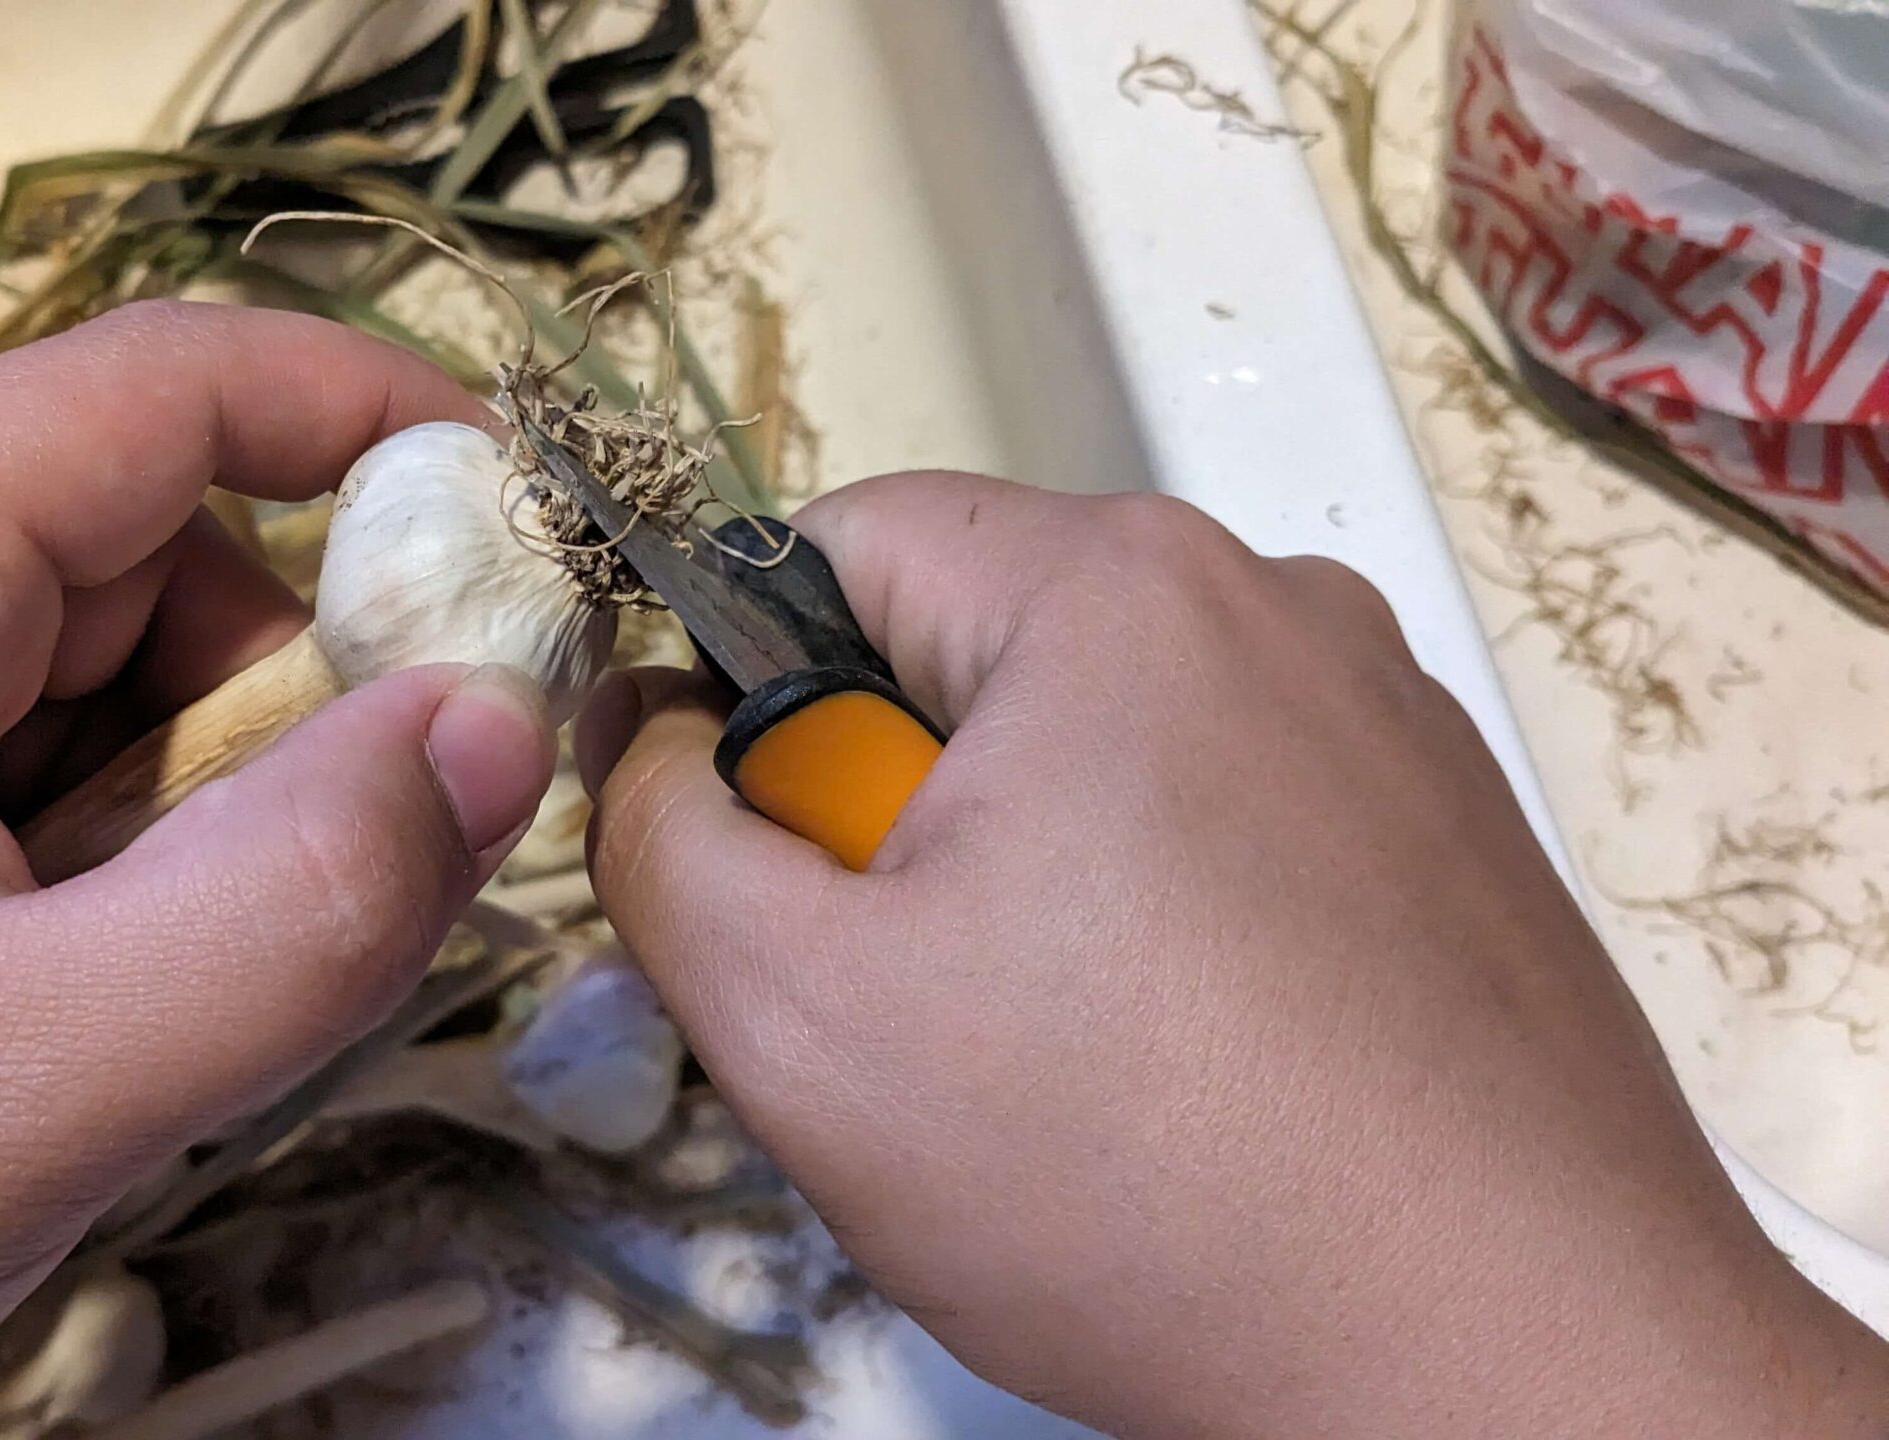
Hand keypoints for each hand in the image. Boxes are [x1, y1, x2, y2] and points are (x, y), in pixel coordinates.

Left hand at [0, 304, 555, 1437]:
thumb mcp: (30, 1087)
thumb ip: (301, 903)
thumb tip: (503, 723)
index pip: (158, 388)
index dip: (370, 417)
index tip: (533, 529)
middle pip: (133, 554)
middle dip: (278, 699)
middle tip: (334, 899)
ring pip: (73, 688)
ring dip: (181, 817)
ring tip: (151, 1015)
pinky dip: (91, 877)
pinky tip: (58, 1027)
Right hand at [581, 473, 1888, 1438]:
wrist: (1516, 1372)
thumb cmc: (1136, 1172)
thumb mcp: (799, 1014)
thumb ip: (657, 837)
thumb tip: (649, 741)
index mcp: (1115, 587)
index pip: (835, 547)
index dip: (735, 690)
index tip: (735, 859)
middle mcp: (1276, 606)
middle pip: (974, 654)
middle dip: (886, 812)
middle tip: (890, 1005)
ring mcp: (1390, 726)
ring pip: (1103, 755)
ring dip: (1021, 880)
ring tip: (1043, 1070)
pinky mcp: (1456, 845)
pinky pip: (1231, 830)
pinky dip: (1162, 928)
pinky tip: (1182, 1084)